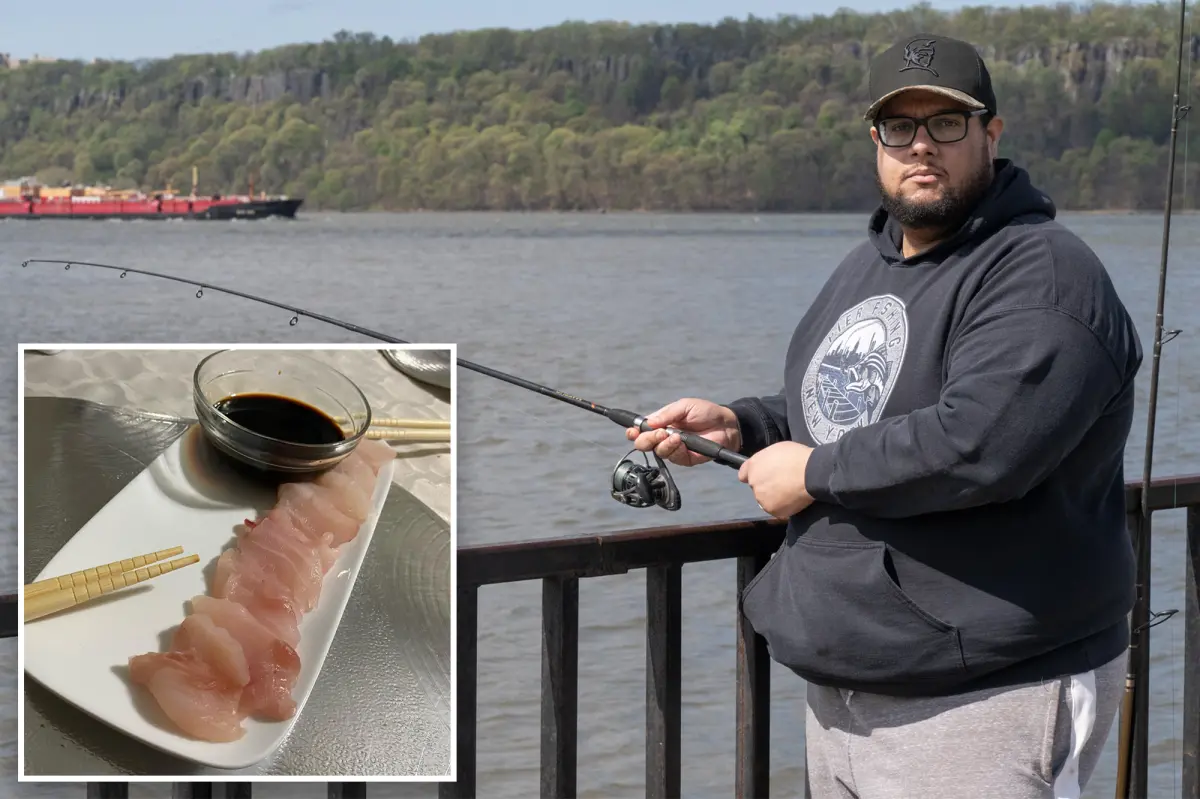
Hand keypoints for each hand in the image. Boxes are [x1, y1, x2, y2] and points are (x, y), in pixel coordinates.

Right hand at [625, 397, 740, 466]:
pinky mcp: (685, 458)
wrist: (726, 424)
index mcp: (661, 423)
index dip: (634, 432)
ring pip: (658, 452)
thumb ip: (666, 414)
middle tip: (658, 433)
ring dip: (662, 444)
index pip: (642, 430)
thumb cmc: (705, 412)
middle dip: (646, 439)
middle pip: (644, 444)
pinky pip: (673, 458)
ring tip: (673, 436)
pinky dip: (674, 449)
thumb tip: (648, 422)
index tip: (632, 431)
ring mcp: (674, 449)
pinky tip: (680, 442)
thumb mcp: (684, 406)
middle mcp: (664, 437)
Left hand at [738, 441, 815, 518]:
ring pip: (766, 500)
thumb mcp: (777, 450)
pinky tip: (793, 499)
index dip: (753, 475)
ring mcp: (762, 498)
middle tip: (783, 482)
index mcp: (753, 466)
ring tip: (790, 491)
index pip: (743, 474)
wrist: (811, 473)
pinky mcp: (773, 510)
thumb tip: (767, 467)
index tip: (762, 476)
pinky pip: (777, 510)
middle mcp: (754, 483)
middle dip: (767, 486)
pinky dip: (784, 506)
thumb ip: (766, 460)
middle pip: (757, 488)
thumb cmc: (798, 457)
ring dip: (774, 497)